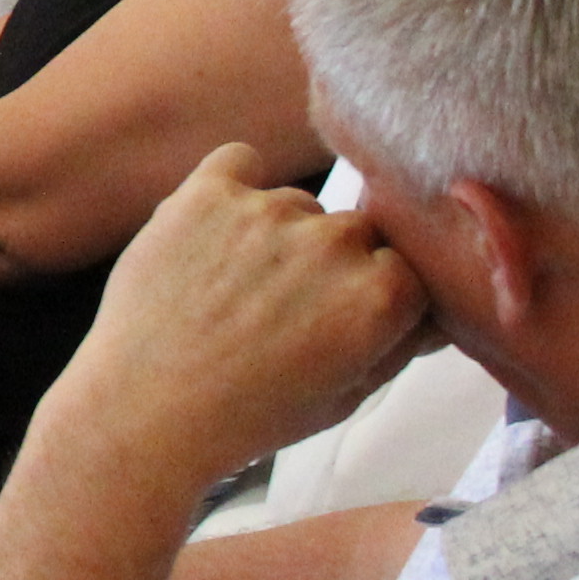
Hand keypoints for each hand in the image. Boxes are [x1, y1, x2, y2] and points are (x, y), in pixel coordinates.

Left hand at [56, 148, 433, 497]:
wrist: (144, 415)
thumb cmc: (246, 418)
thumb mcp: (347, 397)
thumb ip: (400, 344)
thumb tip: (434, 309)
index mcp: (381, 295)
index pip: (405, 269)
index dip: (374, 295)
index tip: (339, 320)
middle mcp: (335, 243)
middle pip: (355, 231)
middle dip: (330, 264)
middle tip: (283, 308)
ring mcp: (269, 211)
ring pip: (297, 204)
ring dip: (279, 233)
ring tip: (233, 289)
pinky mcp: (206, 193)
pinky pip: (240, 161)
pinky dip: (232, 187)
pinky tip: (212, 231)